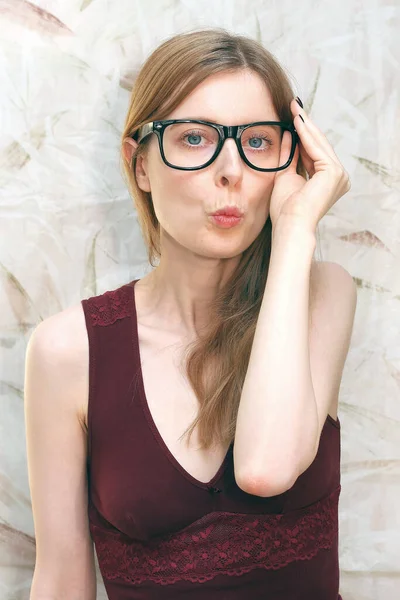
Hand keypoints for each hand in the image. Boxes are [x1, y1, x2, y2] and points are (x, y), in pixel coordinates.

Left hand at [269, 98, 350, 232]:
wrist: (290, 223)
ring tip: (294, 108)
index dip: (303, 133)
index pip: (314, 152)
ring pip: (319, 144)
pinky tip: (297, 121)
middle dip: (305, 124)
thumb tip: (287, 134)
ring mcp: (339, 175)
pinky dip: (305, 134)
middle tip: (294, 105)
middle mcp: (339, 177)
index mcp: (328, 181)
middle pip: (319, 146)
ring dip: (305, 125)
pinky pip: (316, 149)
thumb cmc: (286, 209)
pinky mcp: (334, 172)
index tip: (292, 116)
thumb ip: (289, 155)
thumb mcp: (286, 175)